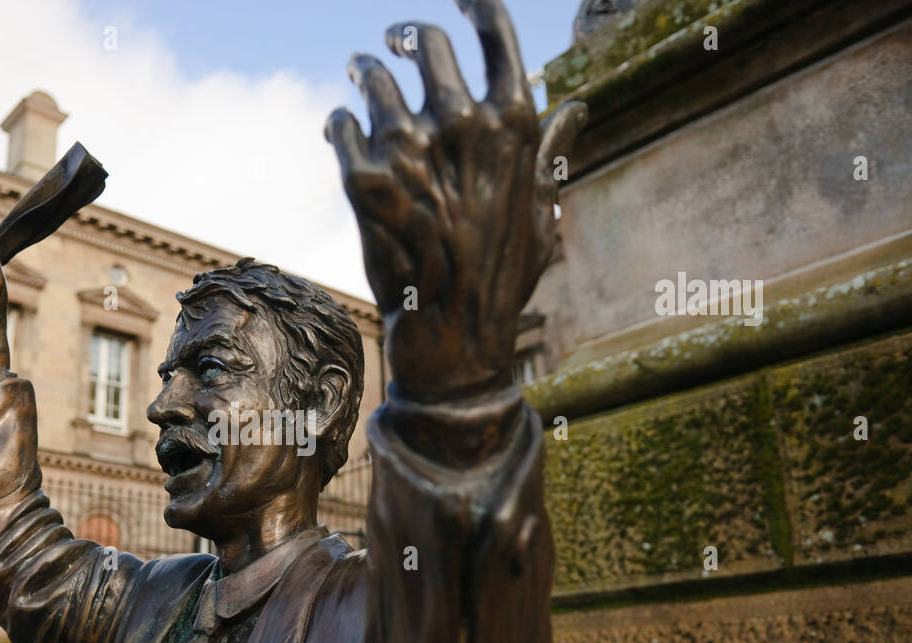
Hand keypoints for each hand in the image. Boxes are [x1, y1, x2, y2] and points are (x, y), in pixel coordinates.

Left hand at [326, 0, 584, 400]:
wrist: (450, 336)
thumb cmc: (501, 276)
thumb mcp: (541, 212)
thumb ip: (550, 151)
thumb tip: (576, 106)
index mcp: (512, 122)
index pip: (493, 27)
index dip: (474, 2)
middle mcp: (459, 123)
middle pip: (425, 42)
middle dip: (407, 38)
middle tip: (396, 44)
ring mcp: (406, 148)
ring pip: (372, 73)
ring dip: (366, 71)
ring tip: (360, 76)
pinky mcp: (360, 177)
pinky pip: (339, 122)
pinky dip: (340, 122)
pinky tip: (342, 129)